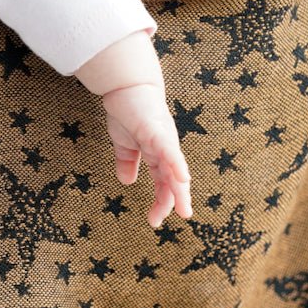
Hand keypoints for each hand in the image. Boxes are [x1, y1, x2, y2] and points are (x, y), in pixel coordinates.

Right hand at [102, 83, 191, 227]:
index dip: (161, 202)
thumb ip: (127, 162)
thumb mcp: (123, 144)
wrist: (125, 86)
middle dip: (177, 201)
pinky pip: (169, 151)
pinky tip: (183, 179)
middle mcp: (166, 150)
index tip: (154, 221)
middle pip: (174, 180)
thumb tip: (127, 182)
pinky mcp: (157, 131)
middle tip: (183, 217)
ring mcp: (164, 140)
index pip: (163, 183)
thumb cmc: (127, 111)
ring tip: (184, 208)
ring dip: (180, 190)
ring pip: (175, 170)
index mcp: (158, 155)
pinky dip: (176, 166)